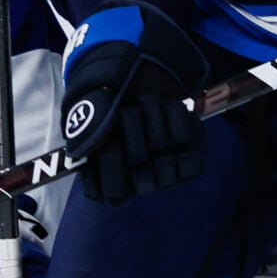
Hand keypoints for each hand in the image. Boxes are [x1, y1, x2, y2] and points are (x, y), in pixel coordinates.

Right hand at [60, 0, 208, 204]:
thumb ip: (86, 127)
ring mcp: (166, 177)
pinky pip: (190, 144)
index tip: (109, 128)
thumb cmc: (107, 103)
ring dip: (154, 118)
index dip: (112, 157)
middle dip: (132, 128)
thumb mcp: (88, 111)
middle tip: (128, 107)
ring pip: (166, 156)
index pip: (113, 191)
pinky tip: (169, 105)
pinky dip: (178, 117)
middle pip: (140, 168)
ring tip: (147, 99)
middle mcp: (139, 186)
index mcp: (108, 185)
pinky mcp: (191, 161)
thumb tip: (89, 145)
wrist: (138, 87)